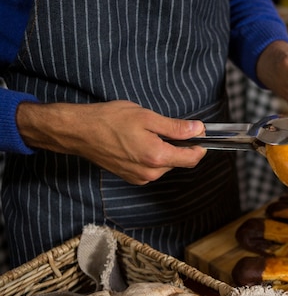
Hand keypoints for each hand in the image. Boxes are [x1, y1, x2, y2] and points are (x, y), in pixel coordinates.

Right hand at [16, 100, 206, 184]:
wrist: (78, 131)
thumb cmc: (109, 120)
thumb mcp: (147, 117)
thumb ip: (175, 127)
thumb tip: (198, 130)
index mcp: (156, 157)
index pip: (192, 158)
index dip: (201, 146)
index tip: (201, 134)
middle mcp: (150, 173)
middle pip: (180, 162)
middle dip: (181, 146)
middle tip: (170, 127)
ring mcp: (140, 178)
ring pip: (166, 165)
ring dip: (166, 150)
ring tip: (149, 133)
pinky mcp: (132, 178)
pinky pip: (153, 168)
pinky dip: (154, 156)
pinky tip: (140, 142)